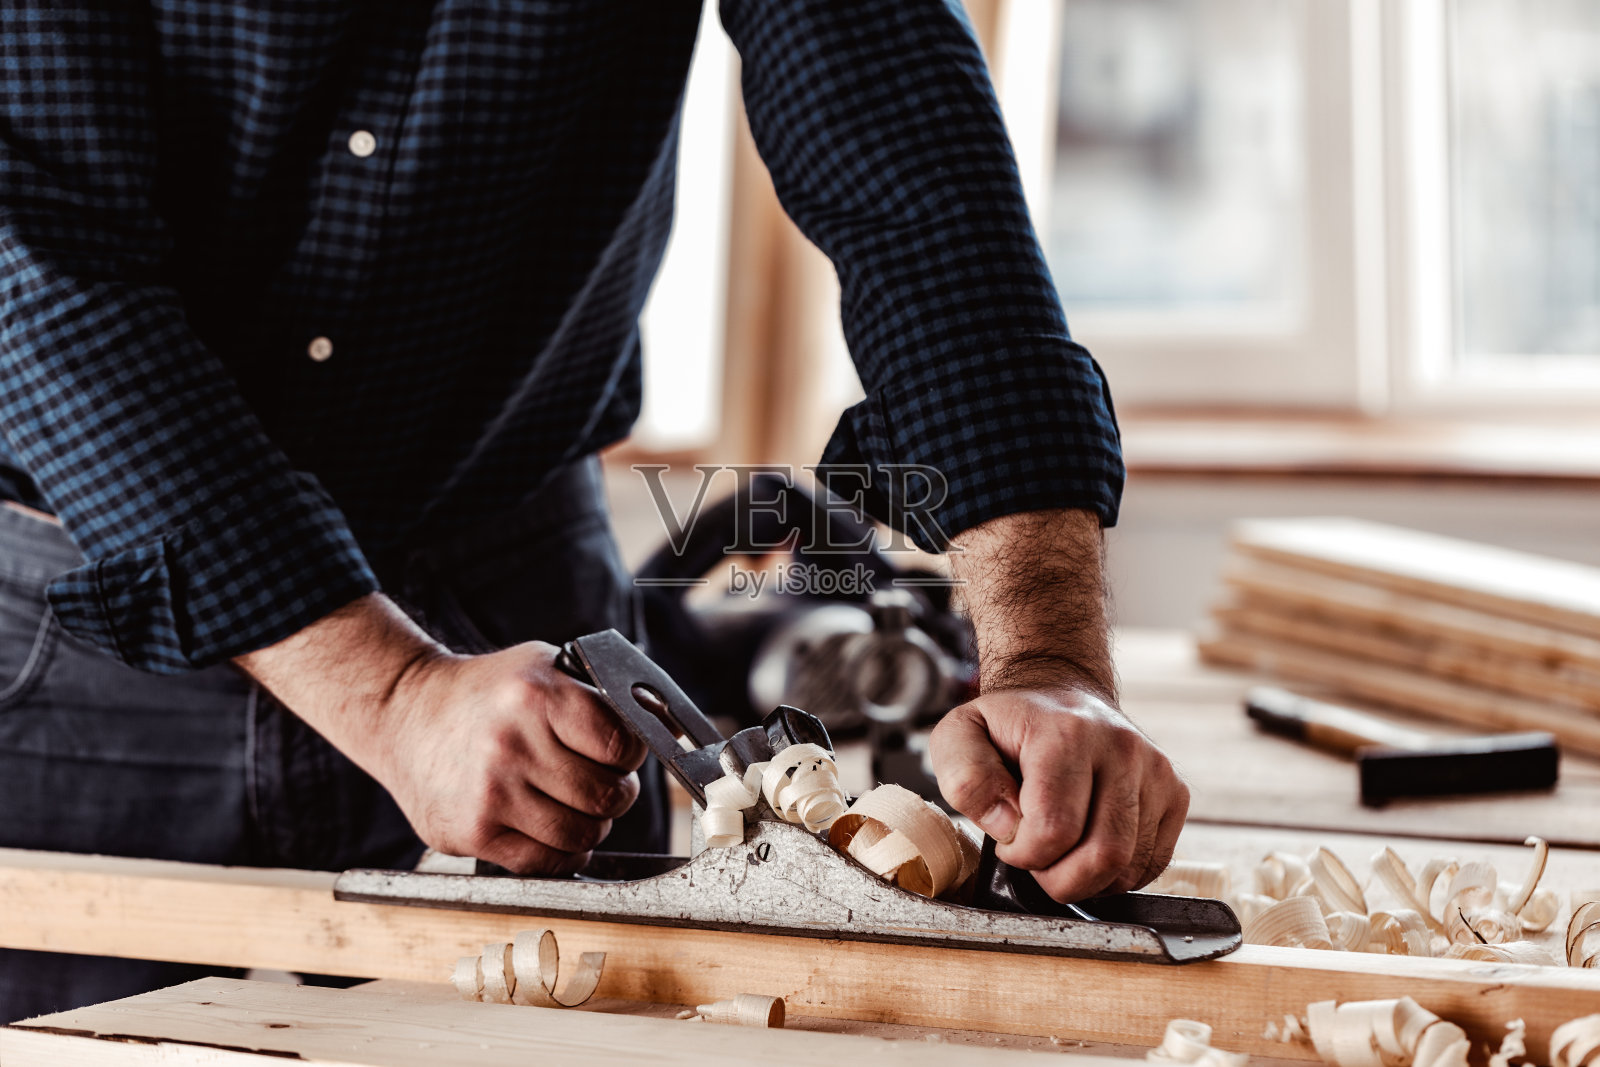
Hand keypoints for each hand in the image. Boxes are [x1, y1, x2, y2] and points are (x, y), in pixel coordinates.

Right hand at [236, 594, 646, 873]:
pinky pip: (545, 862)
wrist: (406, 715)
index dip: (631, 753)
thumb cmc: (489, 693)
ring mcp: (490, 794)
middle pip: (608, 796)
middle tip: (601, 781)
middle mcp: (511, 745)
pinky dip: (562, 852)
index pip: (622, 744)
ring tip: (576, 803)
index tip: (621, 752)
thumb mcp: (541, 666)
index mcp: (536, 696)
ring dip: (592, 824)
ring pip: (582, 834)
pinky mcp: (471, 834)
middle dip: (616, 792)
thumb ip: (596, 693)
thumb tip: (661, 726)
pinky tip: (552, 827)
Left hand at [928, 685, 1187, 900]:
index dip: (1023, 854)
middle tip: (1036, 858)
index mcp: (1066, 733)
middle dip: (1060, 879)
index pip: (1055, 831)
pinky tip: (1088, 848)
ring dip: (1087, 878)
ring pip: (1130, 866)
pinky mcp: (1174, 793)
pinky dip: (1117, 874)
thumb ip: (967, 780)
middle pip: (1103, 855)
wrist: (1058, 695)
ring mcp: (1155, 770)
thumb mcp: (958, 737)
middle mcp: (1120, 748)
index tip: (1009, 839)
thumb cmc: (1006, 726)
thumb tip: (1008, 826)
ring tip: (1060, 849)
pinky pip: (1152, 863)